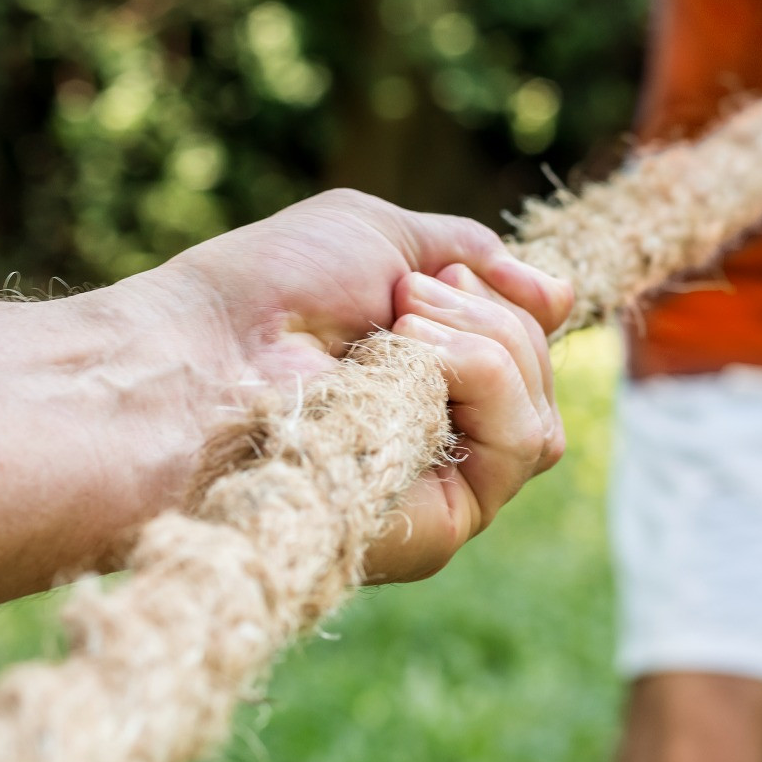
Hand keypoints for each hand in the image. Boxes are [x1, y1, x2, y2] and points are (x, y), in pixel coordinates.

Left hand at [149, 188, 573, 582]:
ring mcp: (440, 484)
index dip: (513, 304)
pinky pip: (521, 442)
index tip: (450, 274)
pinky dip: (482, 375)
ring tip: (398, 324)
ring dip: (486, 343)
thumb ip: (472, 257)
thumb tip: (562, 294)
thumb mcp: (381, 237)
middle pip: (542, 379)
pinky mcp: (440, 524)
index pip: (525, 350)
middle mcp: (435, 436)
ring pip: (543, 416)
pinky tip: (410, 358)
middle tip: (402, 297)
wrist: (198, 356)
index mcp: (421, 377)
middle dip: (491, 315)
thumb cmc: (264, 292)